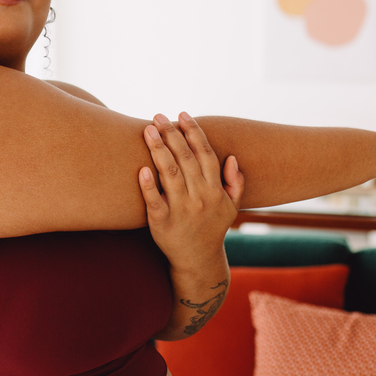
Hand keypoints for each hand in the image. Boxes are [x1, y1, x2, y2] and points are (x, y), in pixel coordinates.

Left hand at [138, 112, 243, 270]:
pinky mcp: (161, 223)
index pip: (205, 154)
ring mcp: (180, 210)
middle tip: (158, 116)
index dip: (194, 133)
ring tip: (148, 130)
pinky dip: (148, 185)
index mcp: (215, 191)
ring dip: (159, 149)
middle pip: (185, 159)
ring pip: (169, 174)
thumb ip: (234, 183)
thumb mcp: (231, 208)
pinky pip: (154, 201)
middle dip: (172, 134)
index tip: (182, 114)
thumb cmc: (212, 229)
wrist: (198, 261)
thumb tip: (231, 158)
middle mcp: (199, 198)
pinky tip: (141, 169)